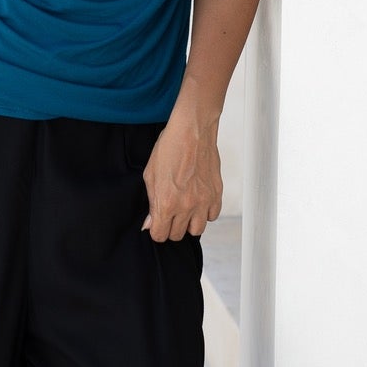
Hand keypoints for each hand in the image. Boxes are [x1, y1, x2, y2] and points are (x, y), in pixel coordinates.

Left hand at [140, 105, 221, 241]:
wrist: (192, 131)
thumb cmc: (168, 149)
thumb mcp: (150, 176)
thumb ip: (151, 203)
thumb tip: (150, 223)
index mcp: (166, 203)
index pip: (160, 235)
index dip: (156, 230)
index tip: (157, 223)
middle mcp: (186, 206)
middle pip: (177, 235)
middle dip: (171, 227)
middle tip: (169, 214)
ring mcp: (204, 201)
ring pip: (197, 230)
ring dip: (189, 223)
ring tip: (184, 210)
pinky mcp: (216, 194)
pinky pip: (212, 216)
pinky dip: (205, 213)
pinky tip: (198, 202)